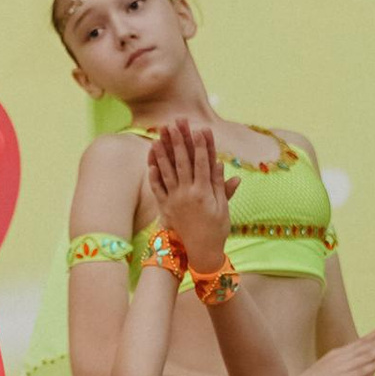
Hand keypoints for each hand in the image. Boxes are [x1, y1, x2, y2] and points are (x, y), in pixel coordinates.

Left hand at [148, 117, 229, 275]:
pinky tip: (151, 161)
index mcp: (204, 193)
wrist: (201, 252)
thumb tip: (220, 163)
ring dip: (163, 152)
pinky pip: (157, 189)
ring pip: (167, 172)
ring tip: (159, 135)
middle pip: (183, 162)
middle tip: (176, 123)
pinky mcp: (166, 207)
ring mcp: (175, 200)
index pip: (203, 163)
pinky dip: (154, 175)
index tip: (201, 128)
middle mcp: (188, 194)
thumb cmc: (217, 229)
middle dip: (180, 141)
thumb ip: (221, 185)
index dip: (202, 145)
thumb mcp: (223, 207)